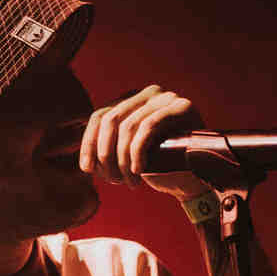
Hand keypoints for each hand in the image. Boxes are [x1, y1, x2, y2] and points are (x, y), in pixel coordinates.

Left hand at [81, 85, 205, 196]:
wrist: (192, 179)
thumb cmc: (158, 168)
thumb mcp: (126, 156)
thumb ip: (106, 149)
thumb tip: (84, 161)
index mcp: (131, 101)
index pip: (99, 116)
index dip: (89, 143)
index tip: (87, 169)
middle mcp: (147, 93)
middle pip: (110, 120)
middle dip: (106, 154)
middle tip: (113, 180)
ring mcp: (166, 97)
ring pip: (128, 126)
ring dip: (123, 160)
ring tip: (129, 181)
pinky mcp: (182, 107)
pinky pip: (148, 127)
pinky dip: (138, 152)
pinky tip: (139, 171)